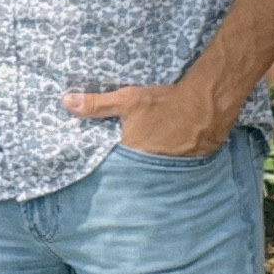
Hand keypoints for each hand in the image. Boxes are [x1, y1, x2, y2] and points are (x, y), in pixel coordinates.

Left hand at [63, 79, 230, 157]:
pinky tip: (161, 160)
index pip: (110, 167)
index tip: (94, 166)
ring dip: (143, 170)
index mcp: (131, 154)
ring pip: (148, 173)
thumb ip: (97, 105)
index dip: (104, 165)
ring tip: (140, 163)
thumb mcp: (128, 100)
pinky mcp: (185, 168)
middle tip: (116, 167)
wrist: (207, 104)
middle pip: (130, 172)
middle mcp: (148, 168)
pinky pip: (167, 172)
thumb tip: (66, 103)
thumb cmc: (165, 102)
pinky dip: (162, 168)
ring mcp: (168, 171)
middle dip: (123, 169)